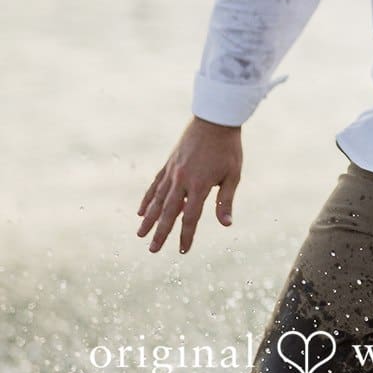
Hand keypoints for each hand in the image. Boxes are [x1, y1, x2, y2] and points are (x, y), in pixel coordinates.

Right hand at [136, 117, 243, 253]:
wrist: (215, 121)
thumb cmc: (228, 149)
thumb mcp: (233, 175)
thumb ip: (225, 201)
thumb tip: (226, 224)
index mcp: (200, 186)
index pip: (190, 217)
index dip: (186, 236)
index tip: (182, 251)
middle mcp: (182, 181)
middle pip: (168, 212)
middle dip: (160, 233)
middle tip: (152, 250)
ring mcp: (172, 172)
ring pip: (157, 200)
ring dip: (149, 219)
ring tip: (140, 234)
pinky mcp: (168, 164)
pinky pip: (155, 185)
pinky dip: (148, 199)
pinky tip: (141, 211)